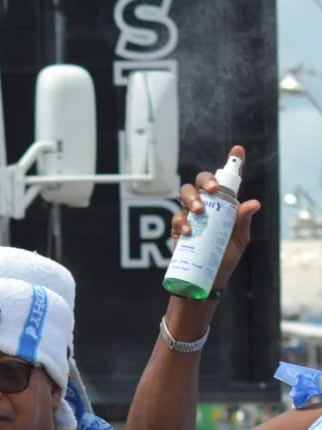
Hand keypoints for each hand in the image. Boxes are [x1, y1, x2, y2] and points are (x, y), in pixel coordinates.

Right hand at [172, 145, 260, 293]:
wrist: (206, 280)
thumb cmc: (225, 258)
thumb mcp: (239, 239)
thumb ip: (243, 221)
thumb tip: (253, 203)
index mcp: (225, 204)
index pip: (228, 180)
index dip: (233, 162)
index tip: (237, 150)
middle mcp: (207, 205)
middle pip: (200, 182)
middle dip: (205, 181)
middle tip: (212, 191)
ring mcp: (191, 215)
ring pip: (185, 194)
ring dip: (191, 199)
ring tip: (199, 213)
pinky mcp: (179, 228)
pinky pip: (176, 217)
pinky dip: (181, 221)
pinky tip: (187, 231)